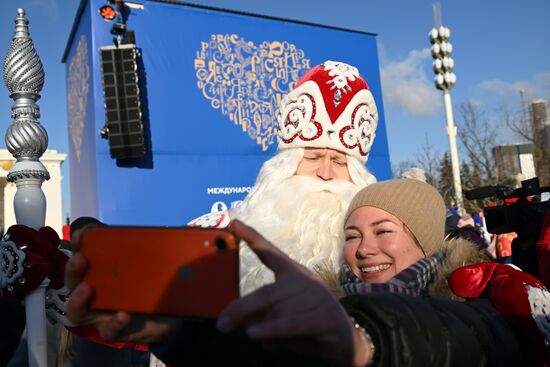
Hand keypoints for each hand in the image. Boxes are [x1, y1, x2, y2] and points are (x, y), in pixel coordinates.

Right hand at [65, 223, 179, 343]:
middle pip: (73, 283)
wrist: (170, 314)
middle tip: (79, 260)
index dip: (78, 245)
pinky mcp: (116, 331)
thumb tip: (162, 230)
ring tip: (86, 289)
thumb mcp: (150, 265)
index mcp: (99, 273)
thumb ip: (148, 249)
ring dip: (78, 299)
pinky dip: (115, 322)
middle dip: (72, 270)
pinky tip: (123, 315)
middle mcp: (94, 294)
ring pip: (78, 312)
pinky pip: (110, 330)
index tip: (80, 235)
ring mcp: (101, 315)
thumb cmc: (151, 286)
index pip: (83, 256)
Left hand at [218, 220, 370, 366]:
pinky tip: (254, 333)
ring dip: (264, 331)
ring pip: (277, 313)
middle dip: (241, 309)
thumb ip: (261, 314)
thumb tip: (240, 321)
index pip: (270, 252)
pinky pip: (291, 324)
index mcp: (292, 273)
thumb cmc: (308, 325)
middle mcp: (304, 280)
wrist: (347, 340)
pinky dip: (271, 329)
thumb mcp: (281, 317)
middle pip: (266, 292)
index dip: (251, 237)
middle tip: (222, 325)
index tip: (233, 223)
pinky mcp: (324, 317)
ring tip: (260, 338)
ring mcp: (316, 297)